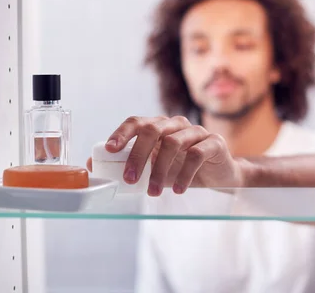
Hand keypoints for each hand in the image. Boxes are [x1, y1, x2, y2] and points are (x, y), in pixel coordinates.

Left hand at [89, 116, 246, 196]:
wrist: (220, 177)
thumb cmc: (182, 170)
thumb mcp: (154, 170)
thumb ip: (129, 166)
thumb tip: (94, 165)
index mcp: (159, 126)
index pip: (137, 122)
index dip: (122, 133)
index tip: (110, 149)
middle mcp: (176, 124)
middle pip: (153, 130)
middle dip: (138, 155)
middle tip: (130, 179)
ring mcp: (196, 131)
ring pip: (173, 143)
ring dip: (160, 170)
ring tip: (153, 193)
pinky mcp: (214, 143)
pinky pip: (196, 154)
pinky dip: (184, 174)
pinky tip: (177, 189)